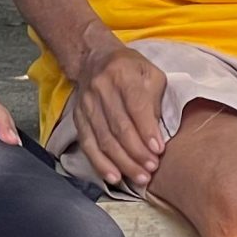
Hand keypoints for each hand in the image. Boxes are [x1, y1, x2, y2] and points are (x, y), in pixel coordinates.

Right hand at [72, 39, 169, 188]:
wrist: (94, 59)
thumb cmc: (130, 69)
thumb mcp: (151, 74)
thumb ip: (155, 101)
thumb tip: (157, 135)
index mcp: (123, 74)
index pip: (136, 106)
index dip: (147, 130)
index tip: (158, 150)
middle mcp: (101, 88)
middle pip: (119, 127)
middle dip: (137, 152)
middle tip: (151, 169)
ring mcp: (87, 105)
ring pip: (104, 139)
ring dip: (122, 162)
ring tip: (139, 177)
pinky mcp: (78, 118)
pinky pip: (88, 145)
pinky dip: (100, 163)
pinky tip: (114, 177)